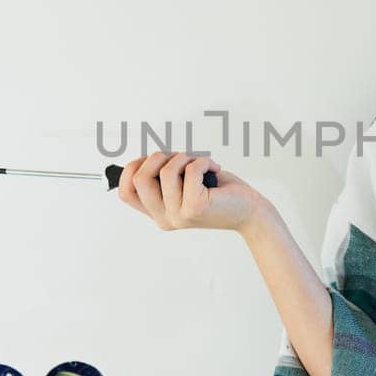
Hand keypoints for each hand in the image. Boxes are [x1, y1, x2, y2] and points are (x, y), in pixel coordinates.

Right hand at [114, 151, 264, 233]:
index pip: (125, 193)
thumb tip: (144, 158)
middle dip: (158, 156)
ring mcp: (179, 215)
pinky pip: (191, 169)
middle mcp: (164, 218)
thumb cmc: (218, 192)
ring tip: (201, 164)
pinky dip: (204, 160)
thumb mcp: (183, 183)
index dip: (131, 169)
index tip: (153, 160)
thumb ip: (162, 176)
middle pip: (139, 178)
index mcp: (158, 213)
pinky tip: (214, 169)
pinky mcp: (196, 207)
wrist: (249, 211)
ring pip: (166, 170)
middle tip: (180, 158)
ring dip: (185, 157)